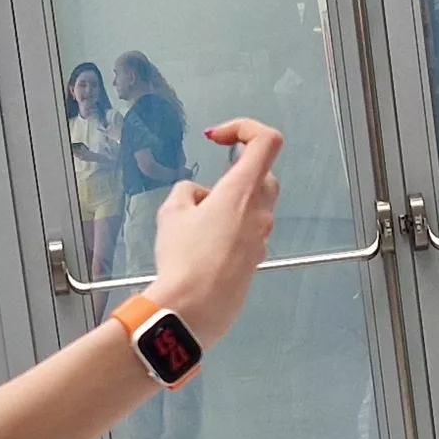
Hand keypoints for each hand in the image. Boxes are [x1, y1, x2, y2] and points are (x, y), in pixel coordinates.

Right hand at [144, 120, 283, 344]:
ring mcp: (261, 238)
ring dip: (230, 204)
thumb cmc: (184, 259)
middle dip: (235, 173)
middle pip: (263, 175)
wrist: (193, 309)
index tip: (217, 139)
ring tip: (196, 223)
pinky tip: (201, 247)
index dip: (244, 128)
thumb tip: (199, 197)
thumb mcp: (172, 213)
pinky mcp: (255, 261)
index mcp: (243, 191)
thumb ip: (187, 192)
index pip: (266, 141)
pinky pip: (247, 233)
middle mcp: (260, 212)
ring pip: (255, 206)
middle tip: (206, 190)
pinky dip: (229, 229)